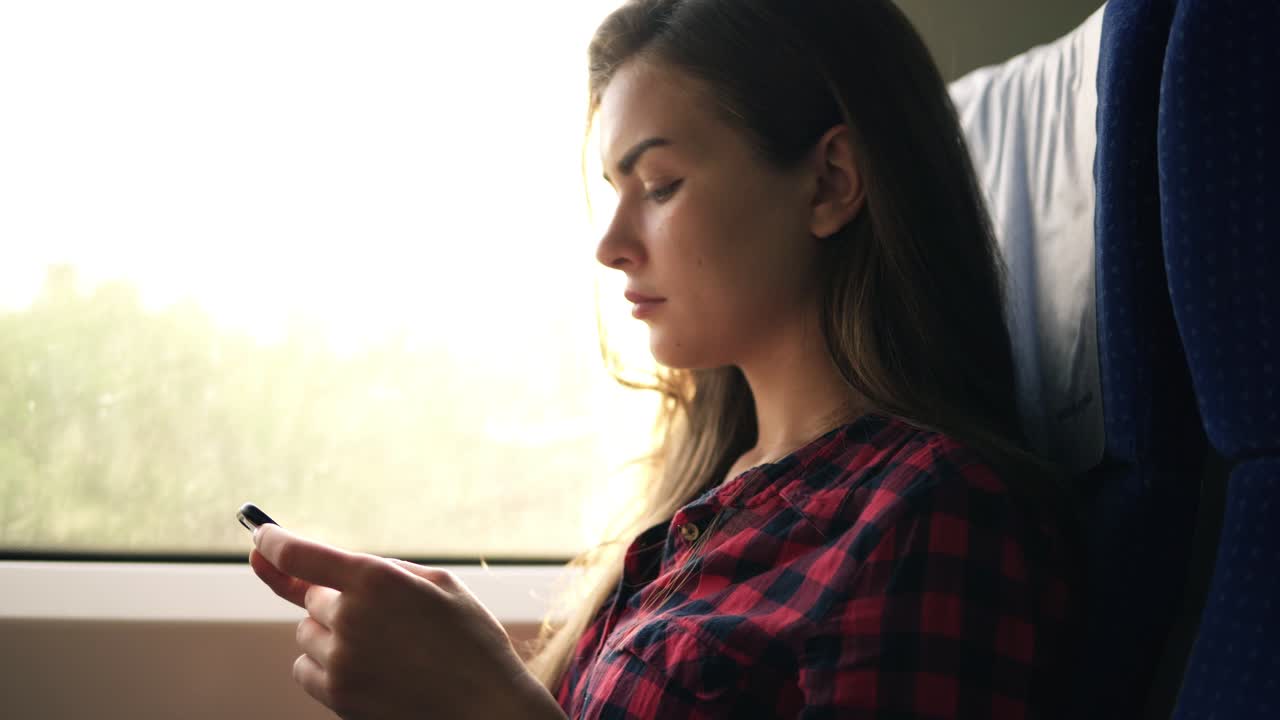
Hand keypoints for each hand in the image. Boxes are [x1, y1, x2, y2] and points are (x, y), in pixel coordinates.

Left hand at [248, 524, 566, 719]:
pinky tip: (364, 669)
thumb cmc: (469, 641)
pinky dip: (324, 665)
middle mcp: (351, 616)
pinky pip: (304, 669)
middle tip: (375, 613)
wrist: (484, 708)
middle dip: (335, 599)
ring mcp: (341, 659)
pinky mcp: (337, 695)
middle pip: (311, 597)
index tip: (261, 537)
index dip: (273, 541)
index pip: (299, 554)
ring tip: (380, 647)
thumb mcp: (440, 583)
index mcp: (377, 579)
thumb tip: (337, 565)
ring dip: (330, 633)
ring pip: (307, 633)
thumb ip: (386, 568)